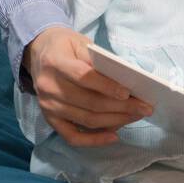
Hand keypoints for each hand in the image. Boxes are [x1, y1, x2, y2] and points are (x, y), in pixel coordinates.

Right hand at [24, 26, 153, 146]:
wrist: (39, 52)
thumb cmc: (65, 46)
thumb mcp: (80, 42)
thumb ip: (99, 60)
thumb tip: (126, 80)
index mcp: (55, 62)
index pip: (83, 77)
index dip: (106, 86)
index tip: (128, 93)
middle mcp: (48, 87)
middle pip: (89, 102)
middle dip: (121, 108)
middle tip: (144, 108)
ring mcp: (48, 106)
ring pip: (86, 120)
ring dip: (115, 121)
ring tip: (135, 117)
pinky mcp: (50, 119)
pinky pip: (73, 136)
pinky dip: (94, 140)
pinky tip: (113, 136)